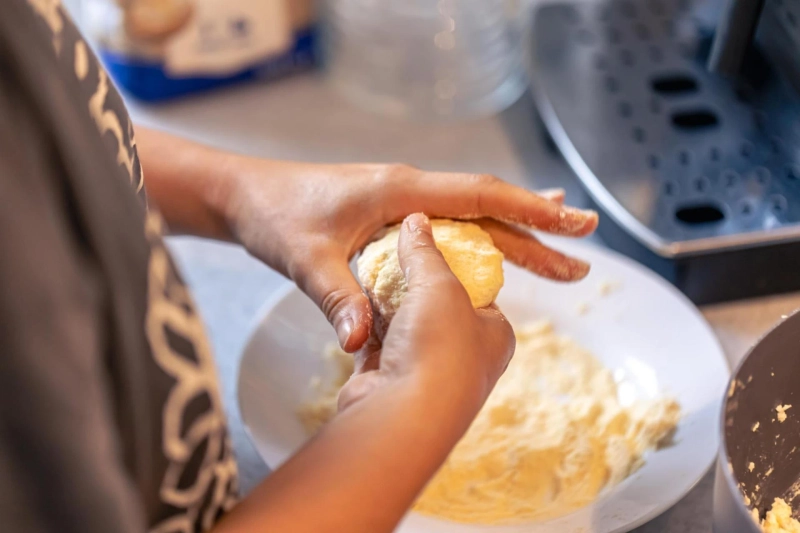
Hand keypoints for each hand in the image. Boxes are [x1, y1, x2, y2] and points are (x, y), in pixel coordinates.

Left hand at [222, 161, 596, 352]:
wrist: (245, 196)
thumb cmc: (273, 216)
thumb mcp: (303, 258)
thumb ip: (336, 296)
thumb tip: (358, 342)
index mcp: (399, 190)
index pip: (479, 196)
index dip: (529, 209)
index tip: (572, 221)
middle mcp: (409, 191)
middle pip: (487, 209)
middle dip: (536, 228)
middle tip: (584, 246)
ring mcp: (402, 203)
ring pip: (471, 219)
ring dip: (514, 236)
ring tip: (559, 253)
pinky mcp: (392, 217)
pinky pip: (448, 229)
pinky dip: (479, 241)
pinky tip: (494, 253)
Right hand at [338, 213, 514, 416]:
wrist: (403, 416)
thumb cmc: (440, 351)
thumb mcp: (439, 284)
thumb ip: (425, 250)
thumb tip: (417, 222)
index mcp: (494, 334)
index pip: (477, 289)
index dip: (452, 262)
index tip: (428, 240)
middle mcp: (464, 356)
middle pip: (436, 304)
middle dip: (412, 280)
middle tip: (393, 249)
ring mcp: (425, 371)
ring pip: (404, 323)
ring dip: (387, 301)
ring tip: (371, 266)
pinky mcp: (391, 379)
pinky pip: (379, 341)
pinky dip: (368, 323)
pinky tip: (357, 300)